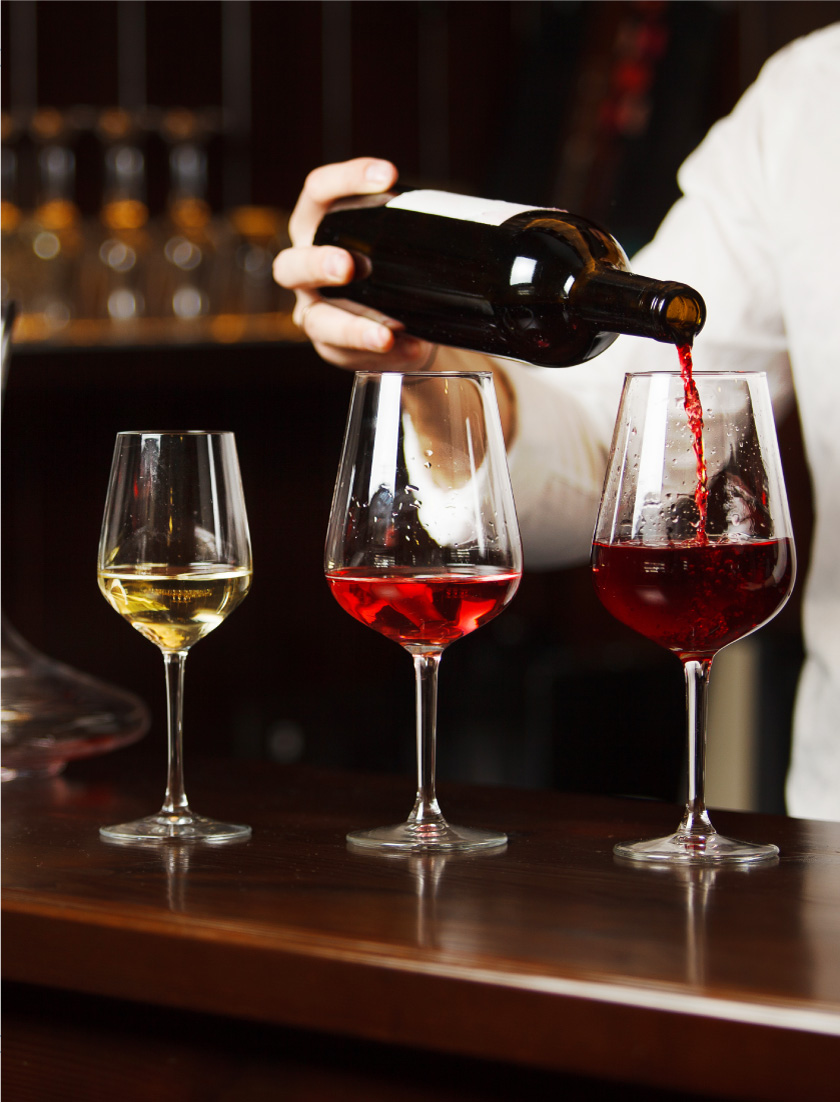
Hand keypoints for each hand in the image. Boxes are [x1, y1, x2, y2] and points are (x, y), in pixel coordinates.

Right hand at [273, 157, 437, 370]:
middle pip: (291, 265)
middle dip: (318, 264)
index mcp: (318, 226)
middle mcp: (305, 270)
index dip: (346, 180)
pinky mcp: (333, 348)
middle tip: (348, 266)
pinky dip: (384, 354)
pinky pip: (350, 356)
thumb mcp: (395, 240)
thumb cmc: (390, 267)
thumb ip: (414, 226)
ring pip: (317, 321)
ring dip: (351, 327)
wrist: (398, 319)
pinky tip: (411, 349)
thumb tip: (473, 217)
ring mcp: (315, 312)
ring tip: (386, 334)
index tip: (388, 176)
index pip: (318, 192)